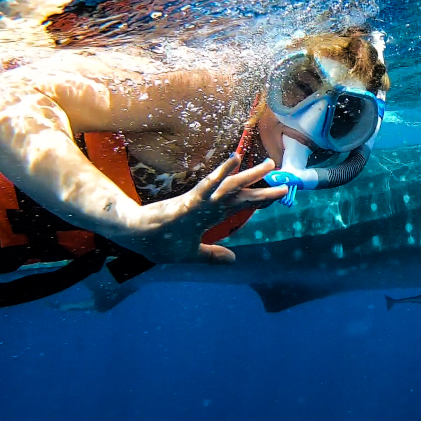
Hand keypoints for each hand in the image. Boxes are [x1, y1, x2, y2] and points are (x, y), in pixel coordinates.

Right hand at [117, 154, 286, 263]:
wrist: (135, 236)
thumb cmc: (160, 241)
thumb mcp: (192, 253)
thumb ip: (212, 255)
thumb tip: (233, 260)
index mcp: (211, 215)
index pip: (242, 205)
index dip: (261, 199)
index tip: (280, 192)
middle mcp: (209, 205)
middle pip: (242, 194)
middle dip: (264, 187)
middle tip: (285, 177)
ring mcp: (201, 202)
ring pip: (231, 187)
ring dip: (250, 176)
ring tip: (269, 163)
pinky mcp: (189, 202)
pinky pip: (209, 185)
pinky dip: (222, 173)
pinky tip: (235, 159)